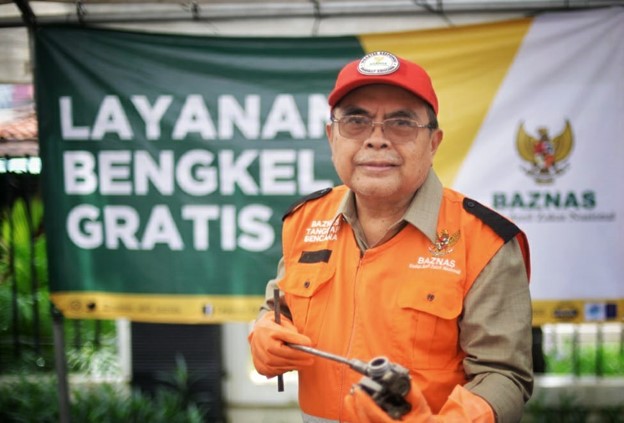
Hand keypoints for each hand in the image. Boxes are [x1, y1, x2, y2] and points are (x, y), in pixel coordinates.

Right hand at [248, 312, 314, 377]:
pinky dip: (286, 368)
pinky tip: (291, 363)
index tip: (310, 345)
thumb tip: (308, 344)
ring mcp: (260, 359)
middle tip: (311, 359)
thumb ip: (294, 333)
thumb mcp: (283, 323)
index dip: (300, 346)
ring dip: (295, 365)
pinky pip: (277, 372)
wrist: (258, 333)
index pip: (286, 342)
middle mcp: (261, 347)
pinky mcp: (260, 368)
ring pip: (282, 366)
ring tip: (304, 362)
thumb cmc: (274, 327)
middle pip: (285, 358)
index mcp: (267, 333)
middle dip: (300, 359)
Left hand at [342, 381, 494, 422]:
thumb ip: (412, 392)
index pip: (375, 416)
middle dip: (355, 407)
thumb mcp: (421, 407)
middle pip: (364, 422)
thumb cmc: (425, 422)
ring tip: (350, 398)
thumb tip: (402, 379)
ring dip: (353, 413)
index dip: (365, 403)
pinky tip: (354, 410)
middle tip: (353, 392)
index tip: (358, 390)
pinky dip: (357, 419)